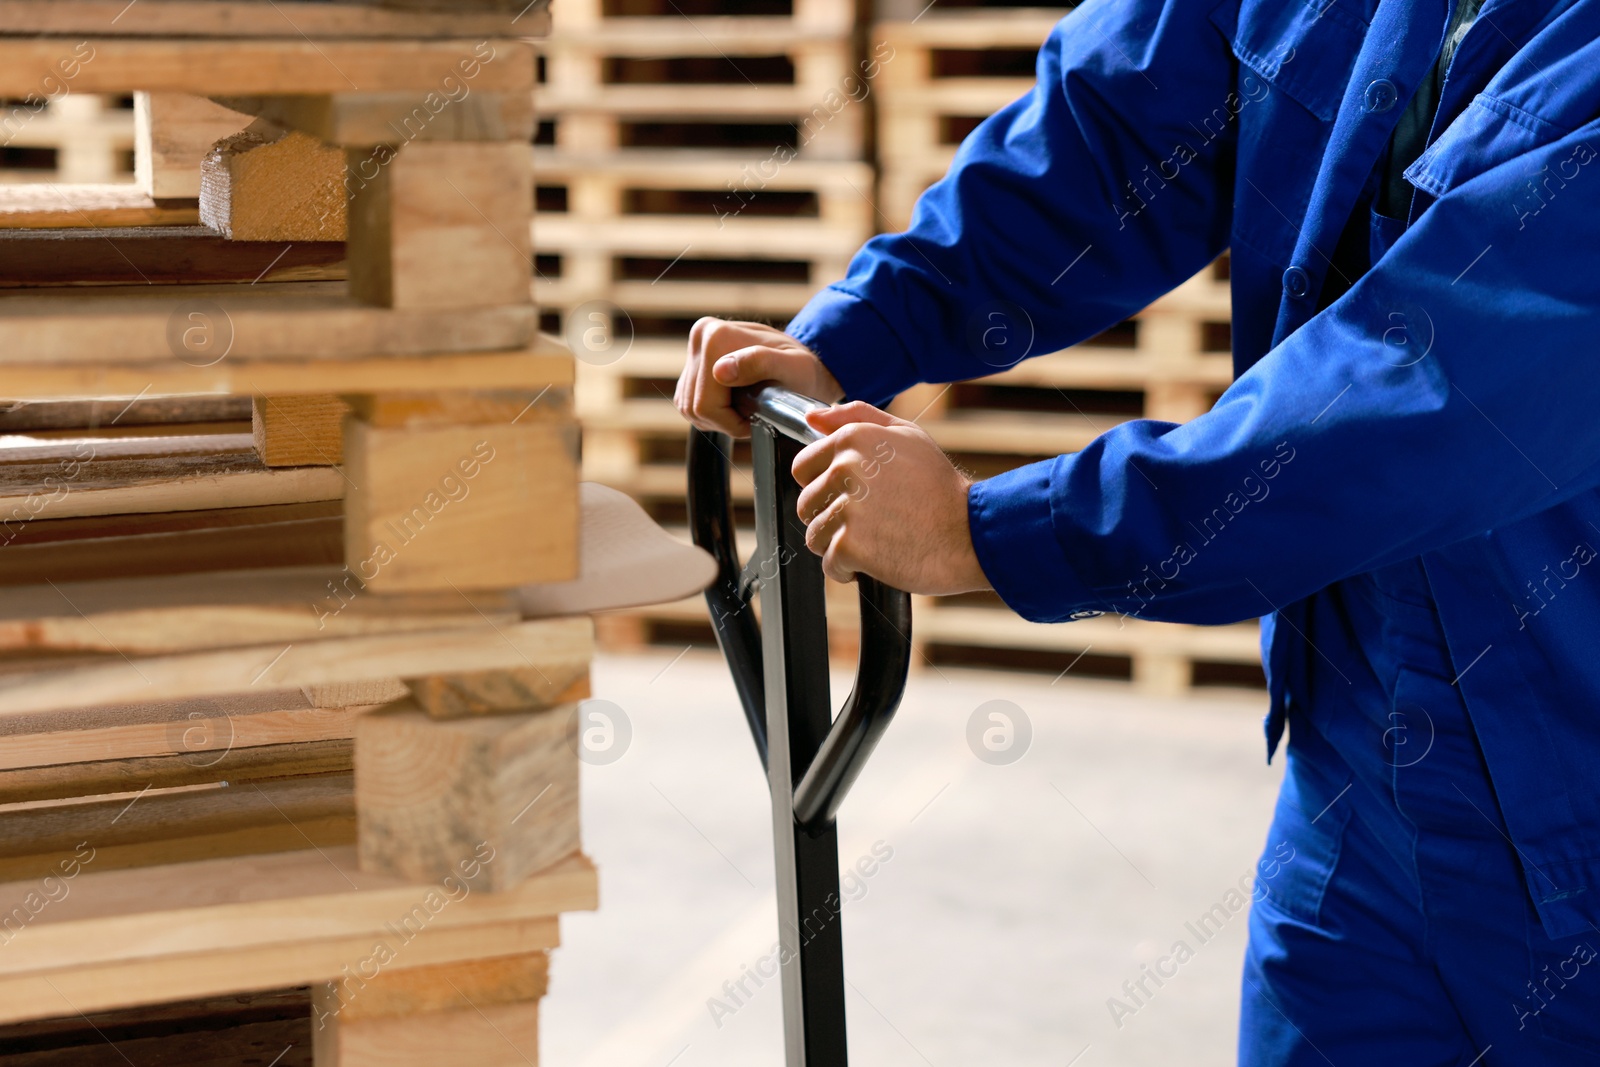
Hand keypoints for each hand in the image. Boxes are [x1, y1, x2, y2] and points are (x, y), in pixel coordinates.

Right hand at [675, 318, 843, 437]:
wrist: (800, 363)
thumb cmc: (802, 369)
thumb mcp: (792, 367)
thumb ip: (759, 364)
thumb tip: (720, 372)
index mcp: (716, 336)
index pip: (705, 404)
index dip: (732, 421)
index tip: (757, 415)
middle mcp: (700, 337)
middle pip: (694, 407)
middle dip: (725, 421)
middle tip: (753, 414)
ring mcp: (693, 350)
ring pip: (689, 408)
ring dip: (718, 418)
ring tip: (746, 408)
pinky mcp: (690, 366)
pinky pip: (689, 404)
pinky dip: (712, 412)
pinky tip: (734, 404)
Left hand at [792, 401, 991, 594]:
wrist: (971, 533)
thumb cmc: (941, 488)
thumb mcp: (907, 437)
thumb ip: (858, 418)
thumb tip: (812, 418)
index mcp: (854, 439)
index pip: (803, 467)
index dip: (825, 487)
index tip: (851, 497)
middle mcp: (846, 468)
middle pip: (806, 504)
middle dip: (832, 518)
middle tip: (871, 522)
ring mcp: (847, 507)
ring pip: (814, 535)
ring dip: (839, 545)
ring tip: (876, 540)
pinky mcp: (850, 545)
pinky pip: (829, 564)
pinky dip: (849, 570)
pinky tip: (878, 559)